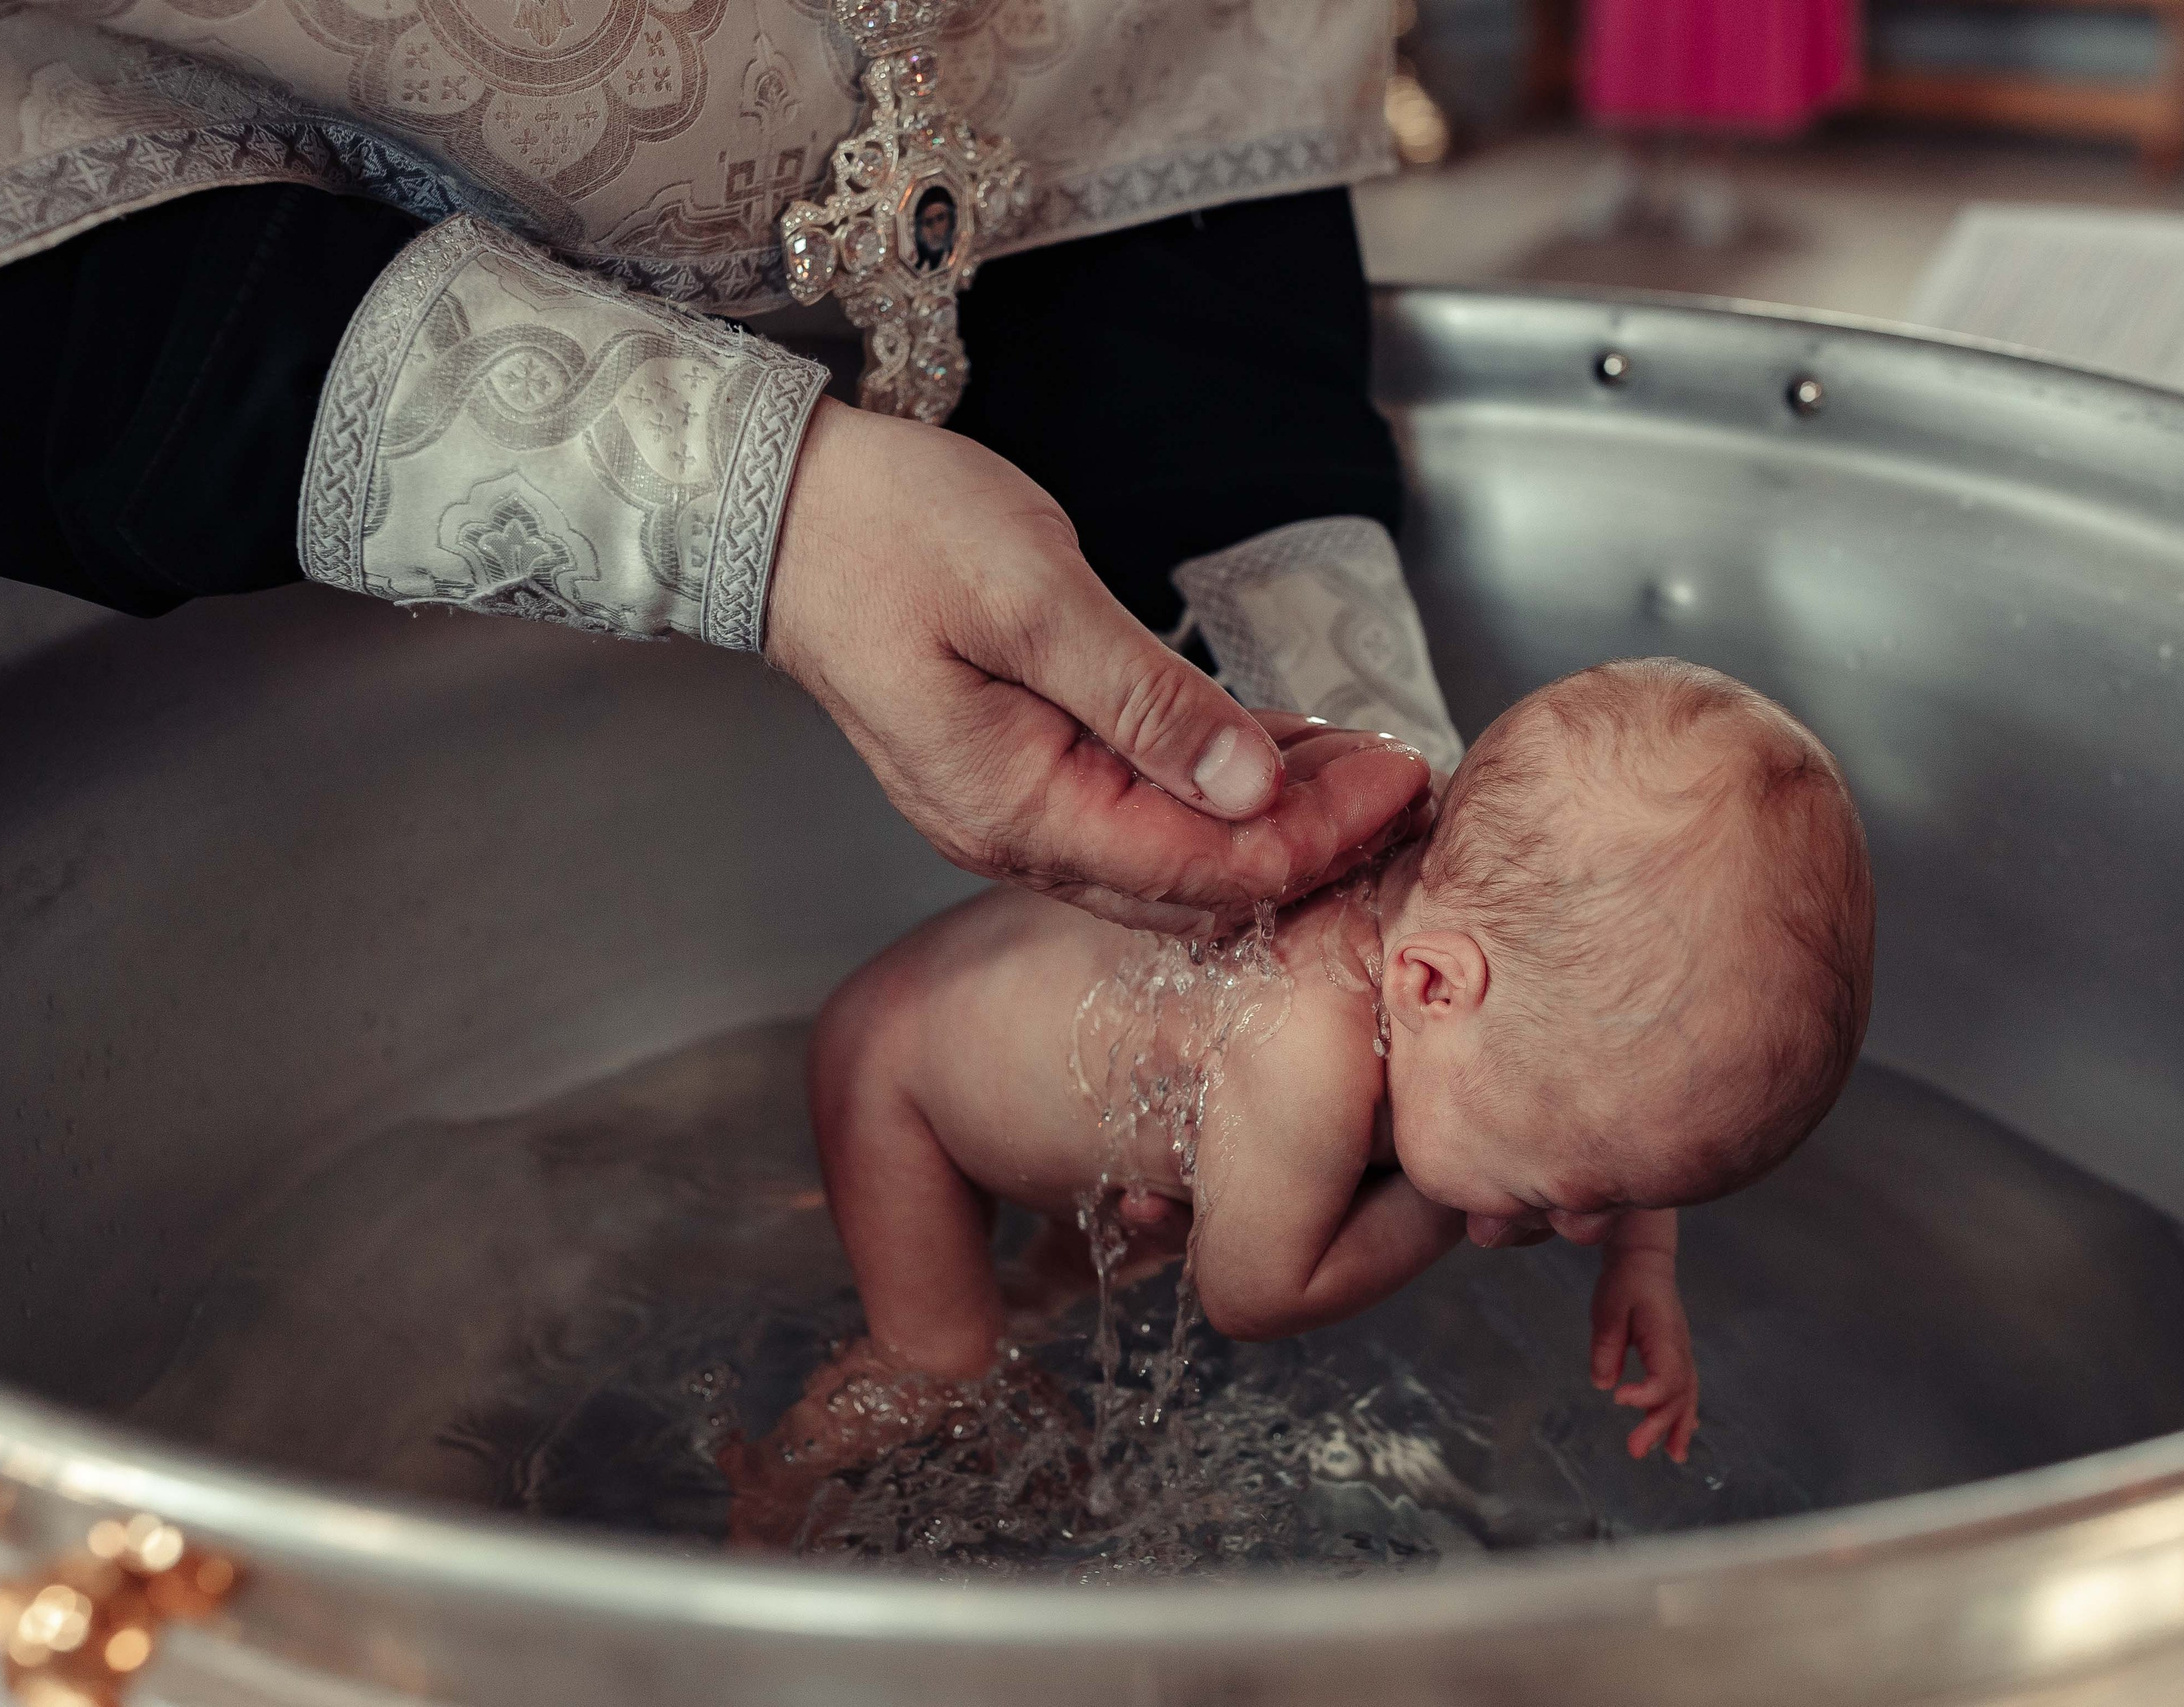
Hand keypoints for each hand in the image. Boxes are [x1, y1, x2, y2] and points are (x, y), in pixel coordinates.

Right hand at [763, 404, 1430, 931]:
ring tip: (1365, 766)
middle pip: (1197, 881)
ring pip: (1173, 853)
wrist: (777, 511)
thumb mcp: (1033, 598)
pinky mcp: (1018, 772)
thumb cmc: (887, 533)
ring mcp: (1013, 810)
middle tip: (1405, 781)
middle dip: (1313, 842)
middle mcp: (1016, 834)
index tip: (1400, 781)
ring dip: (1271, 819)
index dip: (1316, 838)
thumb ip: (1147, 700)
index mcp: (1018, 806)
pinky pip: (1137, 810)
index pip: (1203, 868)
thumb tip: (1250, 786)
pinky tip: (1281, 752)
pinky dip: (1215, 788)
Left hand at [1591, 1247, 1698, 1461]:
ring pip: (1687, 1395)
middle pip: (1677, 1394)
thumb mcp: (1608, 1309)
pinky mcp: (1676, 1355)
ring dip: (1680, 1426)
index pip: (1665, 1377)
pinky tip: (1680, 1434)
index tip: (1619, 1399)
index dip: (1646, 1396)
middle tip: (1635, 1450)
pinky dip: (1684, 1412)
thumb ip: (1606, 1346)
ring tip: (1674, 1457)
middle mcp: (1680, 1350)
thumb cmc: (1625, 1282)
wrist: (1645, 1261)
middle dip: (1659, 1425)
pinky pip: (1685, 1388)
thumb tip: (1603, 1384)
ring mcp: (1681, 1353)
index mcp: (1665, 1337)